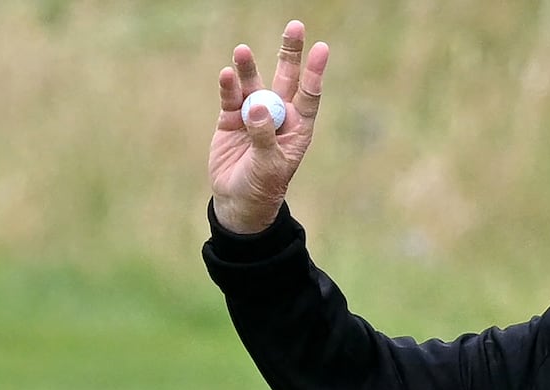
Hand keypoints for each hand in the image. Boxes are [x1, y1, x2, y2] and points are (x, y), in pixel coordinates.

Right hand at [208, 20, 328, 234]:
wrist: (238, 203)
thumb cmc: (262, 188)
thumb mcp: (269, 166)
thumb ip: (264, 136)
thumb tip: (258, 105)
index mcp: (297, 128)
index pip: (309, 94)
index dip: (315, 72)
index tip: (321, 47)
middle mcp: (278, 116)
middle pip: (286, 78)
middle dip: (290, 53)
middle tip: (295, 26)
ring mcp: (254, 116)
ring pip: (254, 84)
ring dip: (250, 68)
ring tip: (243, 51)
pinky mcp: (231, 120)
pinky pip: (231, 98)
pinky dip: (229, 87)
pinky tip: (228, 74)